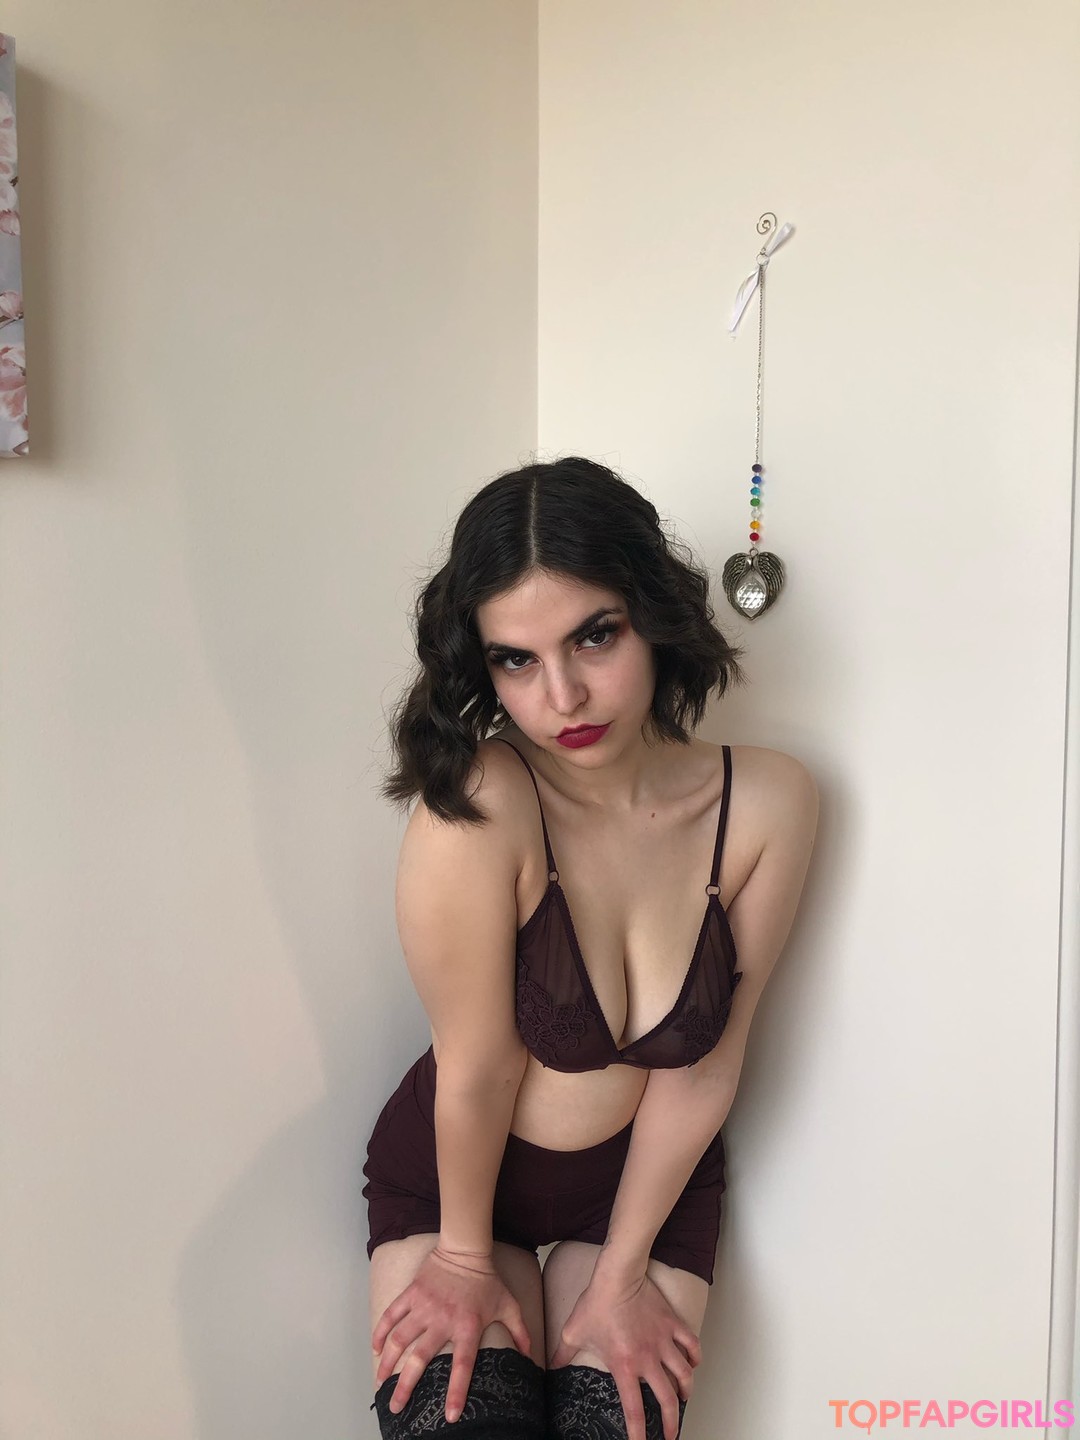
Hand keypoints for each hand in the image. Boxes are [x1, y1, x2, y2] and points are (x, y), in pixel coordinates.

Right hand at [372, 1245, 532, 1422]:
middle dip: (405, 1386)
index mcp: (467, 1327)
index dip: (456, 1393)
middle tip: (395, 1406)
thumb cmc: (488, 1279)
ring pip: (400, 1339)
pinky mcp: (412, 1293)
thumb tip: (530, 1355)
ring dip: (388, 1362)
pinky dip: (381, 1331)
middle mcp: (443, 1320)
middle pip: (420, 1359)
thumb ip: (520, 1331)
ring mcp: (425, 1306)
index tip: (449, 1416)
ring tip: (380, 1382)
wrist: (466, 1248)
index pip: (462, 1367)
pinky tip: (375, 1348)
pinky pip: (392, 1315)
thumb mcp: (508, 1305)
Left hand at [550, 1268, 700, 1439]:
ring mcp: (663, 1342)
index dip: (638, 1433)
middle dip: (671, 1422)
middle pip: (667, 1399)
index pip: (634, 1409)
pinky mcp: (672, 1324)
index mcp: (624, 1366)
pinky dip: (696, 1356)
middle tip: (671, 1433)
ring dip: (687, 1389)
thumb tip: (550, 1367)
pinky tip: (693, 1363)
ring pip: (685, 1374)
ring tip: (685, 1397)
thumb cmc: (596, 1303)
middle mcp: (648, 1359)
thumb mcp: (573, 1332)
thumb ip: (563, 1354)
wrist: (617, 1276)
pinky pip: (692, 1344)